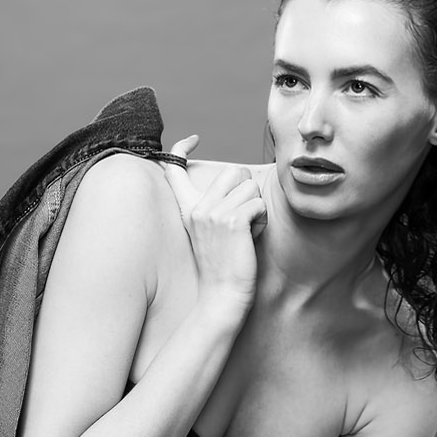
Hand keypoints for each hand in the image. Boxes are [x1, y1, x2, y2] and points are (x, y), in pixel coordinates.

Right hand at [159, 135, 266, 316]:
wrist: (223, 297)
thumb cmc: (225, 267)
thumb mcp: (212, 232)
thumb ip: (216, 206)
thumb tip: (237, 178)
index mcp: (188, 209)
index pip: (174, 169)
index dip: (181, 149)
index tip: (193, 139)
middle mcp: (197, 208)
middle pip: (234, 170)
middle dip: (248, 190)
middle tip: (243, 218)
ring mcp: (213, 213)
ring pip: (251, 187)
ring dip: (257, 209)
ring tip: (246, 233)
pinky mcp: (232, 221)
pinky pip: (258, 204)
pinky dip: (261, 221)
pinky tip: (250, 239)